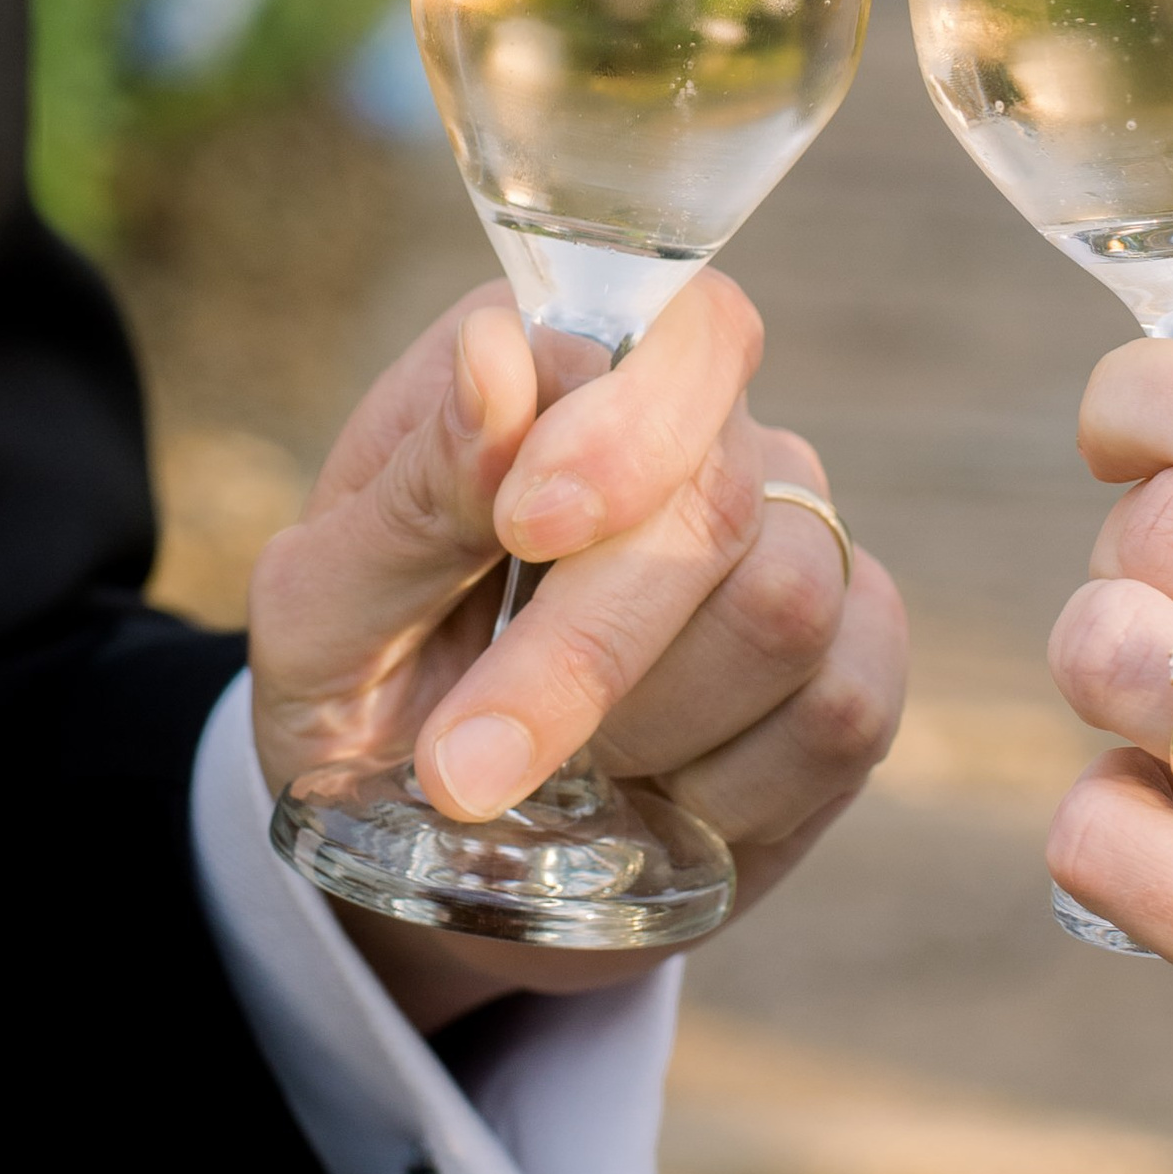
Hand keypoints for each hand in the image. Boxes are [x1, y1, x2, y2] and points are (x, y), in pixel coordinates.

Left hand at [245, 273, 902, 1029]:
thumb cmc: (356, 687)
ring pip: (788, 610)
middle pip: (721, 501)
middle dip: (586, 652)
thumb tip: (500, 355)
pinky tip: (650, 803)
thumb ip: (415, 489)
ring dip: (645, 728)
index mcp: (570, 361)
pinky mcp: (852, 658)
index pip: (677, 331)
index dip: (619, 433)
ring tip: (552, 771)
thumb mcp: (321, 607)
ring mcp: (795, 539)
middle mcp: (706, 429)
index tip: (525, 529)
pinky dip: (731, 789)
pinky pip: (845, 707)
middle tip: (462, 767)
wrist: (418, 842)